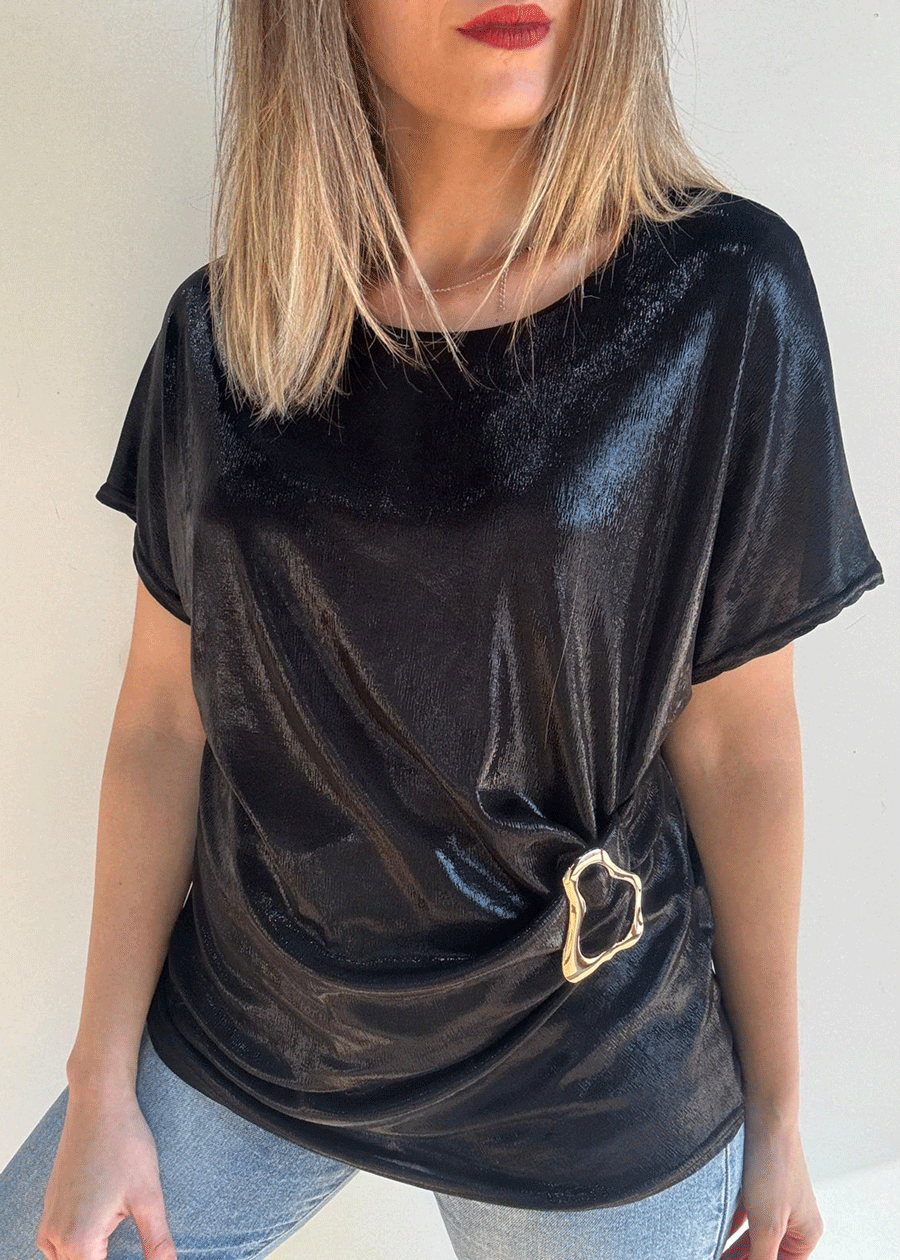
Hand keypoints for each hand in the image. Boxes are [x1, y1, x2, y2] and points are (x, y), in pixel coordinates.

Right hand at [35, 1085, 175, 1259]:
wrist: (99, 1105)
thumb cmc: (124, 1144)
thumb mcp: (149, 1196)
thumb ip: (156, 1241)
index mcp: (79, 1241)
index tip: (140, 1255)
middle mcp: (55, 1236)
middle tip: (133, 1243)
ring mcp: (49, 1220)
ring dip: (89, 1256)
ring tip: (116, 1247)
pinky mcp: (50, 1206)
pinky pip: (55, 1244)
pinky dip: (74, 1247)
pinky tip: (98, 1235)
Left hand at [722, 1115, 824, 1258]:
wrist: (765, 1115)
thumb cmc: (773, 1167)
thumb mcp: (767, 1224)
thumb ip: (762, 1259)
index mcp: (806, 1233)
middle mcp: (795, 1219)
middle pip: (767, 1253)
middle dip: (742, 1258)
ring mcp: (776, 1201)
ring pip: (753, 1235)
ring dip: (734, 1247)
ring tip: (710, 1252)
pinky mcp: (758, 1185)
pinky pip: (744, 1215)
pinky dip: (730, 1227)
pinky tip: (713, 1234)